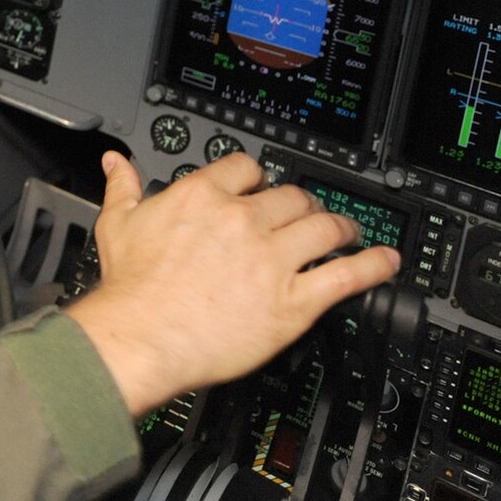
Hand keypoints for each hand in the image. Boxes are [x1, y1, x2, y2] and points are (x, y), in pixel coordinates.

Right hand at [67, 151, 402, 416]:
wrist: (141, 336)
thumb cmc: (130, 289)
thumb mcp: (118, 224)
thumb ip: (124, 187)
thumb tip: (116, 163)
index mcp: (203, 196)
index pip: (246, 167)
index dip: (258, 176)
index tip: (261, 186)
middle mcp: (244, 220)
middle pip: (292, 196)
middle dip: (302, 203)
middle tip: (306, 213)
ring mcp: (272, 260)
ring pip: (324, 227)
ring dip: (342, 226)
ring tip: (349, 231)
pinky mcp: (293, 301)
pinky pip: (345, 275)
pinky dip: (372, 266)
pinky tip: (384, 261)